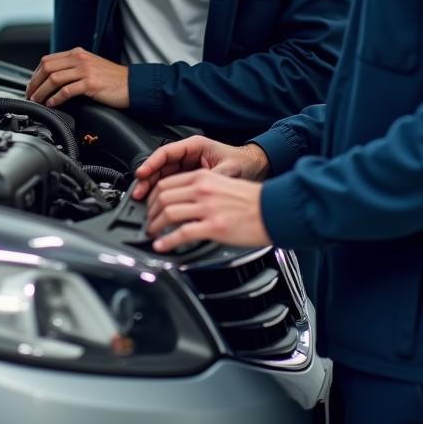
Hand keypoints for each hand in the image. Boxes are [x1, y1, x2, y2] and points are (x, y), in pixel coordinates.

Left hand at [25, 48, 128, 109]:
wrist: (132, 84)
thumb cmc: (111, 79)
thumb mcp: (90, 66)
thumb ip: (73, 68)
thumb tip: (52, 79)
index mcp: (77, 53)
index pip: (48, 60)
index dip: (35, 74)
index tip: (31, 86)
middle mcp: (80, 59)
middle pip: (47, 68)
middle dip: (34, 83)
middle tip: (30, 95)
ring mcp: (85, 70)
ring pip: (54, 79)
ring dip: (42, 92)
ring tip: (38, 101)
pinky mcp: (91, 83)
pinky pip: (67, 90)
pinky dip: (56, 98)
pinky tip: (52, 104)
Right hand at [132, 137, 269, 199]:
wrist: (255, 167)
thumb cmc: (243, 163)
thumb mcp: (228, 170)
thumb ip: (213, 179)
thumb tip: (202, 191)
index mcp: (194, 146)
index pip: (166, 153)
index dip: (151, 163)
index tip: (142, 174)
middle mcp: (189, 154)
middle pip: (161, 165)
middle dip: (148, 178)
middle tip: (138, 192)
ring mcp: (188, 166)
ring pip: (164, 175)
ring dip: (152, 186)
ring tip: (142, 198)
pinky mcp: (190, 178)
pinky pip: (172, 183)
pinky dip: (163, 192)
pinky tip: (157, 202)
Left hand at [145, 171, 269, 252]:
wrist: (274, 210)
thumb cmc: (252, 201)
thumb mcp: (223, 184)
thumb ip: (201, 190)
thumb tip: (184, 201)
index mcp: (203, 178)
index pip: (167, 183)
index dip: (153, 196)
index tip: (151, 205)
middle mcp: (202, 190)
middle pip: (163, 197)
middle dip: (151, 211)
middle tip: (149, 221)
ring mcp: (207, 208)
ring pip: (168, 213)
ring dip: (155, 225)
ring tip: (152, 233)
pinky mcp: (213, 227)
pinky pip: (182, 233)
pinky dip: (167, 241)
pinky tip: (162, 246)